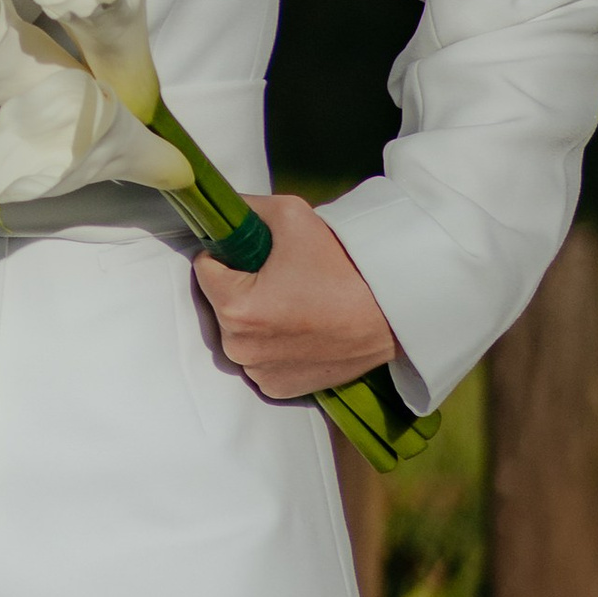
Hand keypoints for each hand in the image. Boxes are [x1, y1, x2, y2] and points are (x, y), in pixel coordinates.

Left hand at [194, 193, 399, 400]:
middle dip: (242, 286)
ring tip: (297, 304)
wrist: (392, 313)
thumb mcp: (293, 216)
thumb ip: (245, 208)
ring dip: (257, 318)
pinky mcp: (277, 388)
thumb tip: (221, 209)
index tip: (256, 254)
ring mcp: (258, 372)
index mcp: (236, 306)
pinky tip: (302, 330)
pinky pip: (259, 359)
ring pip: (239, 332)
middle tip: (285, 278)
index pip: (205, 268)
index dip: (228, 254)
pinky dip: (273, 345)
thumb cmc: (344, 266)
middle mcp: (240, 347)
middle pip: (220, 302)